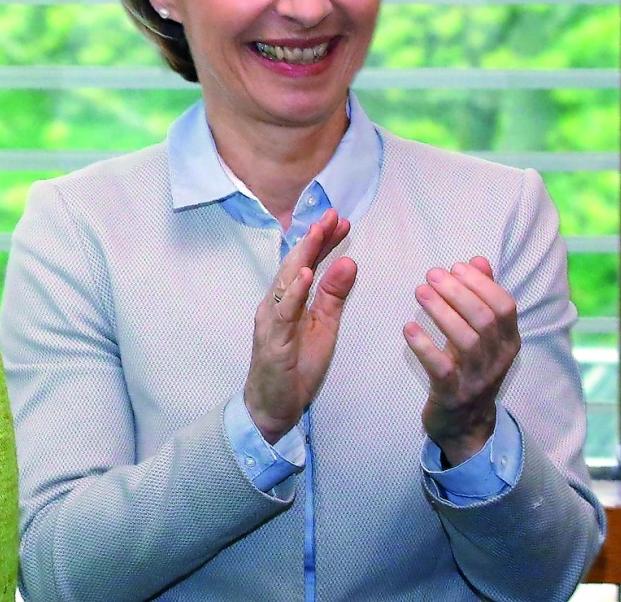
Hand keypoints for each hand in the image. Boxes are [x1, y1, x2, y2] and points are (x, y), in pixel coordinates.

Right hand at [243, 209, 357, 442]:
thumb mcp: (325, 327)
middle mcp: (275, 303)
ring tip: (318, 233)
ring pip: (286, 282)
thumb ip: (333, 296)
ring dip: (303, 256)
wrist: (274, 406)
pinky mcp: (272, 340)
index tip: (343, 221)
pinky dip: (293, 292)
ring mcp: (271, 320)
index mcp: (290, 300)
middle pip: (295, 265)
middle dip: (314, 239)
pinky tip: (304, 275)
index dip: (324, 242)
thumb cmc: (296, 366)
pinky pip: (283, 312)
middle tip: (332, 215)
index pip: (308, 263)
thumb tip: (349, 263)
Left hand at [403, 256, 520, 465]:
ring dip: (441, 312)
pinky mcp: (453, 394)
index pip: (505, 306)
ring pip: (465, 341)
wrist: (465, 423)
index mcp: (509, 341)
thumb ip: (482, 296)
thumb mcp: (483, 335)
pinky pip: (441, 367)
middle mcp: (498, 359)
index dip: (481, 284)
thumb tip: (478, 260)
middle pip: (484, 319)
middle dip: (457, 292)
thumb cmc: (470, 367)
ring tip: (419, 292)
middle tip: (430, 275)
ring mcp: (477, 378)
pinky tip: (408, 327)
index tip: (456, 267)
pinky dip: (424, 345)